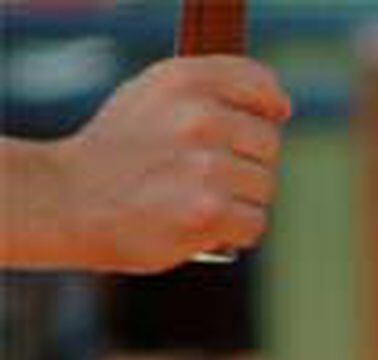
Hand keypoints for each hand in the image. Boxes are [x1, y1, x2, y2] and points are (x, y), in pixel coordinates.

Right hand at [51, 56, 289, 271]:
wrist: (68, 200)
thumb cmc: (118, 151)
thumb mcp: (153, 96)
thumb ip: (211, 91)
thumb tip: (278, 107)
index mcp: (184, 80)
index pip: (261, 85)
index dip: (268, 107)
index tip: (263, 121)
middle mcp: (198, 117)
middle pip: (268, 144)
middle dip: (244, 163)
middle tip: (198, 173)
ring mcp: (206, 165)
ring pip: (264, 187)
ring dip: (238, 200)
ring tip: (192, 198)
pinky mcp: (210, 210)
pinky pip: (254, 223)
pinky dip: (233, 232)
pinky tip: (199, 223)